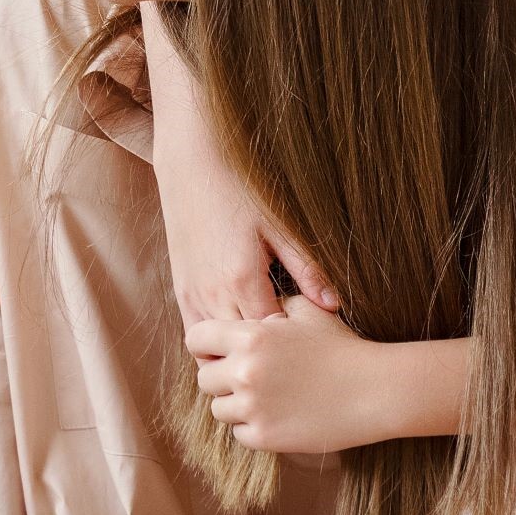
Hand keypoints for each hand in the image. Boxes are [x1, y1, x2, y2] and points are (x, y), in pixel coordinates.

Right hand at [140, 3, 336, 321]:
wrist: (189, 161)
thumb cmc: (240, 187)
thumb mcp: (279, 224)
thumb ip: (306, 268)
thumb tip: (335, 304)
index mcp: (241, 281)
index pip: (271, 335)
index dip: (292, 344)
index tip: (313, 341)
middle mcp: (212, 294)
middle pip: (243, 346)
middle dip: (268, 353)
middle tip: (295, 351)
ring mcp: (191, 294)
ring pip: (215, 344)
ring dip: (240, 348)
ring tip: (269, 347)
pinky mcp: (180, 289)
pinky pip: (196, 330)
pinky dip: (216, 338)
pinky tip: (239, 332)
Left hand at [189, 296, 415, 455]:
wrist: (375, 390)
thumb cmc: (342, 347)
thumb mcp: (307, 312)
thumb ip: (270, 308)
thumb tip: (247, 313)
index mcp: (250, 337)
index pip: (196, 339)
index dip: (207, 345)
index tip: (220, 352)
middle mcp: (244, 372)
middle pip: (204, 378)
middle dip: (223, 377)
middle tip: (250, 377)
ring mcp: (253, 407)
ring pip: (219, 409)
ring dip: (237, 405)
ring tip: (266, 398)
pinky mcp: (264, 437)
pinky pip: (239, 433)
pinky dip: (254, 427)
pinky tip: (278, 415)